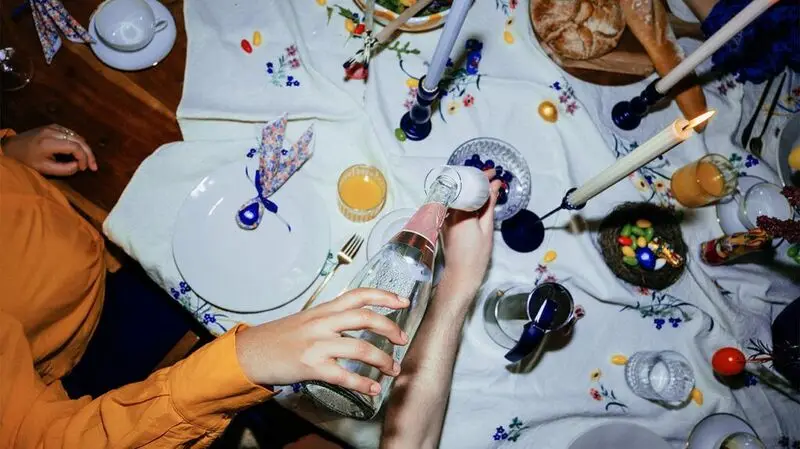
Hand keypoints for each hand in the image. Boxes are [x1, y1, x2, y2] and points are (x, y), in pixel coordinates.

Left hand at [2, 124, 96, 175]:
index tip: (84, 168)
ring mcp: (53, 127)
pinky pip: (71, 133)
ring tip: (88, 161)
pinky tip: (80, 151)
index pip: (75, 147)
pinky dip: (79, 142)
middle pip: (79, 140)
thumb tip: (78, 166)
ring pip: (77, 136)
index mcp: (49, 143)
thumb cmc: (26, 160)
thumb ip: (64, 169)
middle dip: (89, 154)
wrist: (12, 147)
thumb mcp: (44, 169)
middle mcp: (52, 132)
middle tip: (93, 166)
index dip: (84, 158)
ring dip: (85, 148)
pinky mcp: (53, 126)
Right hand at [236, 288, 408, 395]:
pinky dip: (363, 384)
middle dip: (390, 329)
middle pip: (366, 318)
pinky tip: (373, 389)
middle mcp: (323, 323)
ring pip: (361, 349)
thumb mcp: (306, 320)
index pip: (359, 295)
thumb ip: (330, 318)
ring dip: (383, 360)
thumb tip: (357, 321)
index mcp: (323, 310)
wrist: (250, 353)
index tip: (403, 301)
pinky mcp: (312, 367)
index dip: (384, 296)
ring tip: (393, 369)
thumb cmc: (278, 338)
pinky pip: (345, 376)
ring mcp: (318, 345)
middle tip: (402, 340)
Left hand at [440, 172, 501, 302]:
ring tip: (485, 185)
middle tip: (490, 177)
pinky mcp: (443, 222)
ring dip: (469, 189)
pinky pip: (453, 204)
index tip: (493, 172)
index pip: (469, 187)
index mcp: (459, 213)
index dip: (482, 177)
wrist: (461, 274)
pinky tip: (475, 198)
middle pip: (460, 189)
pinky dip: (464, 198)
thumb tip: (494, 186)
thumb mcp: (487, 228)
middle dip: (475, 180)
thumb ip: (489, 205)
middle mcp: (448, 212)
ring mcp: (443, 217)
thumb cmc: (476, 255)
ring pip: (456, 196)